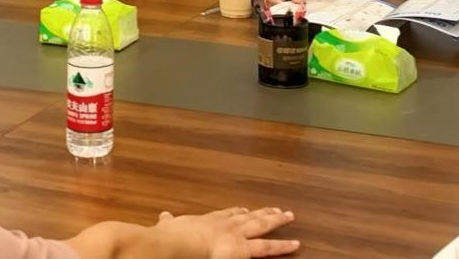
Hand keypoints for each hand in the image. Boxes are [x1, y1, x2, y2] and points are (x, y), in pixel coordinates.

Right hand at [152, 206, 298, 257]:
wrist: (179, 245)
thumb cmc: (173, 238)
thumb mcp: (169, 226)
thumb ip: (169, 223)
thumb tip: (164, 216)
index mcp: (209, 221)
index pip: (227, 215)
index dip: (237, 213)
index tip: (245, 209)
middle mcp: (226, 226)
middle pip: (249, 218)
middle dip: (263, 213)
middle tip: (277, 209)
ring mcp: (237, 236)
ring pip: (263, 227)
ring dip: (277, 222)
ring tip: (290, 216)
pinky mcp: (245, 250)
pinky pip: (268, 248)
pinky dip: (281, 246)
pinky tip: (295, 245)